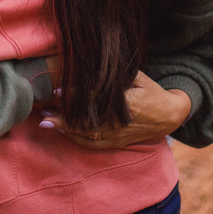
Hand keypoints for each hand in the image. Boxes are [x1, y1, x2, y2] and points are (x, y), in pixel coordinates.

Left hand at [37, 71, 190, 148]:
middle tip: (44, 111)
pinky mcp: (116, 143)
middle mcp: (120, 124)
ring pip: (87, 135)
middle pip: (86, 122)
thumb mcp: (138, 77)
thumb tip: (94, 69)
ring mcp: (117, 136)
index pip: (95, 102)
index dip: (75, 98)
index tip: (58, 91)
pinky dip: (76, 139)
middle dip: (63, 118)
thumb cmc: (151, 91)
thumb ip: (118, 75)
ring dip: (65, 129)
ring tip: (46, 121)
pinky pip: (93, 144)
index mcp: (127, 105)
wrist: (168, 116)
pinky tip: (62, 131)